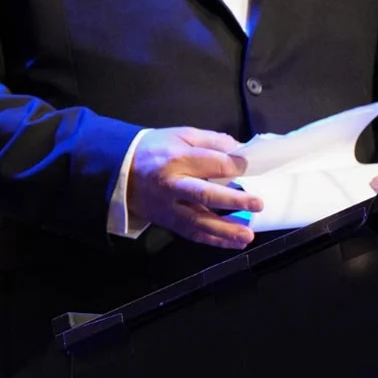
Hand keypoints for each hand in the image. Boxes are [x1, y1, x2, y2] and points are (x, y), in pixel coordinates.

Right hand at [126, 127, 261, 249]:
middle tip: (258, 205)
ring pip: (198, 221)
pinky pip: (192, 233)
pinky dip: (213, 240)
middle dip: (234, 201)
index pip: (215, 164)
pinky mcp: (167, 220)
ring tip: (248, 235)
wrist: (120, 169)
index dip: (238, 167)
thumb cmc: (155, 149)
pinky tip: (233, 243)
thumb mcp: (181, 134)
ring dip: (225, 230)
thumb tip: (240, 152)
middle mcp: (172, 184)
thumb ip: (212, 141)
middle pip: (205, 195)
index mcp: (178, 158)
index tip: (252, 169)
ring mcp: (168, 206)